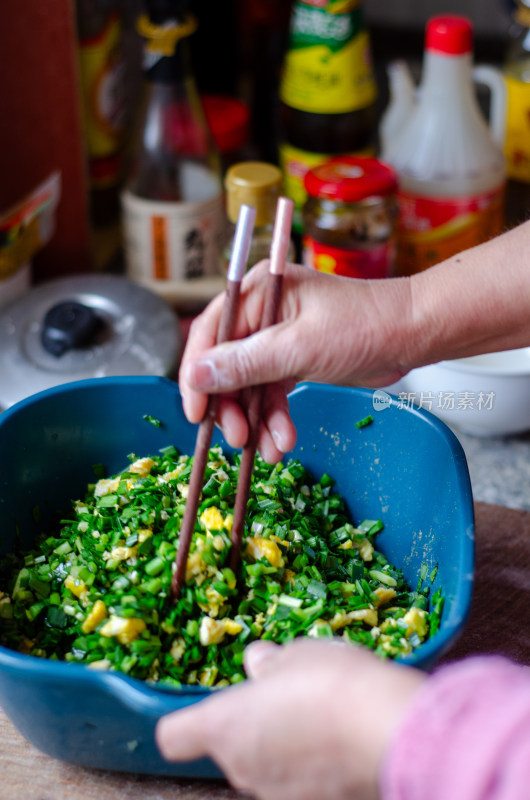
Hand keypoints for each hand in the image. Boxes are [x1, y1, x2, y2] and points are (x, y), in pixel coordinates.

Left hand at [156, 638, 424, 799]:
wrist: (389, 730)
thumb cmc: (330, 683)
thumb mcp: (295, 654)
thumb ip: (268, 665)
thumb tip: (257, 663)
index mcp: (225, 726)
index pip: (174, 737)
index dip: (187, 721)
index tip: (210, 705)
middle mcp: (241, 769)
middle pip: (230, 749)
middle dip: (253, 725)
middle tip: (286, 696)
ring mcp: (278, 795)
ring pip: (266, 768)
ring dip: (283, 747)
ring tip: (320, 718)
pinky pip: (300, 783)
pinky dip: (312, 767)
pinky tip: (340, 743)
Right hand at [179, 263, 411, 461]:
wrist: (412, 335)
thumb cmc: (362, 327)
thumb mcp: (298, 347)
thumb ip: (245, 363)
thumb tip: (195, 376)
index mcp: (257, 293)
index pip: (209, 334)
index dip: (197, 376)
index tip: (196, 414)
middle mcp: (262, 313)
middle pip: (225, 366)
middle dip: (231, 407)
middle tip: (237, 438)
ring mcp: (278, 339)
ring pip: (249, 386)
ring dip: (256, 421)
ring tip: (270, 450)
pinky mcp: (294, 360)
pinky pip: (271, 394)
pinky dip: (275, 419)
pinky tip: (282, 441)